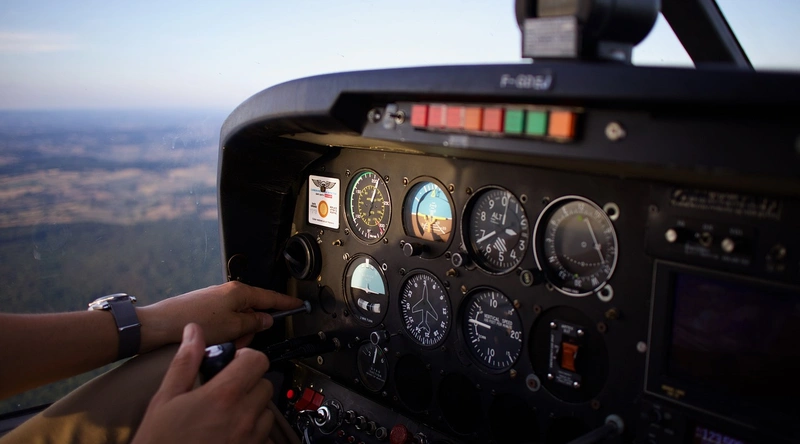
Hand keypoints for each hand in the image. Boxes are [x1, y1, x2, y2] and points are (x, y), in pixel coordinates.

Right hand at [132, 323, 274, 443]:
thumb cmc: (160, 441)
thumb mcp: (165, 398)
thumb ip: (185, 362)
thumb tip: (194, 332)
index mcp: (224, 395)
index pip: (257, 360)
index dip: (246, 358)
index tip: (233, 363)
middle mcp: (243, 416)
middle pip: (265, 384)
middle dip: (249, 383)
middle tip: (226, 391)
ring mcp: (250, 438)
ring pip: (267, 412)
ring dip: (253, 409)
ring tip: (228, 414)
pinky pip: (264, 436)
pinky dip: (254, 432)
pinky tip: (231, 433)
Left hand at [138, 281, 302, 351]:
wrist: (160, 325)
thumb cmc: (197, 323)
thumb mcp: (233, 327)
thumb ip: (254, 323)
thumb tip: (266, 319)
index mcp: (239, 291)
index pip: (271, 297)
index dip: (287, 303)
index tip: (300, 305)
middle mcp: (229, 292)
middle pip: (254, 311)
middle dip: (251, 329)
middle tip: (240, 343)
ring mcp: (216, 300)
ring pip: (239, 320)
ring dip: (237, 334)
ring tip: (224, 344)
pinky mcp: (205, 309)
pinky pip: (225, 322)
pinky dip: (225, 333)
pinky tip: (214, 342)